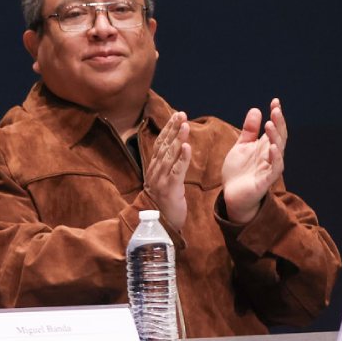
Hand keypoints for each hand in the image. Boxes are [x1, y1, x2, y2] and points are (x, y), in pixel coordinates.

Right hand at [145, 110, 190, 231]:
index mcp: (154, 168)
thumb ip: (167, 167)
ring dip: (177, 139)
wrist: (158, 225)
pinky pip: (176, 171)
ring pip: (169, 155)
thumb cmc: (163, 203)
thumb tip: (175, 151)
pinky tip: (187, 147)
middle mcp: (155, 171)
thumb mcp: (164, 182)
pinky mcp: (170, 189)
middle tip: (181, 114)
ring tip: (184, 125)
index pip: (160, 144)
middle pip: (164, 146)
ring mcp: (161, 180)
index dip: (168, 129)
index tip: (176, 116)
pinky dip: (182, 158)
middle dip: (172, 129)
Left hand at [221, 97, 287, 224]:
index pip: (275, 128)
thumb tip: (256, 110)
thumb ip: (249, 131)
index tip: (275, 101)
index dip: (276, 115)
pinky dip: (275, 157)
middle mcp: (270, 155)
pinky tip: (272, 147)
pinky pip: (274, 168)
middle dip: (278, 123)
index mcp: (265, 146)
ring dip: (276, 137)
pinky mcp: (265, 180)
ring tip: (271, 123)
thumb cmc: (239, 171)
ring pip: (278, 150)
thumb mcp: (241, 147)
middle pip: (279, 136)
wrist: (232, 195)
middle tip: (276, 109)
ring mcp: (269, 168)